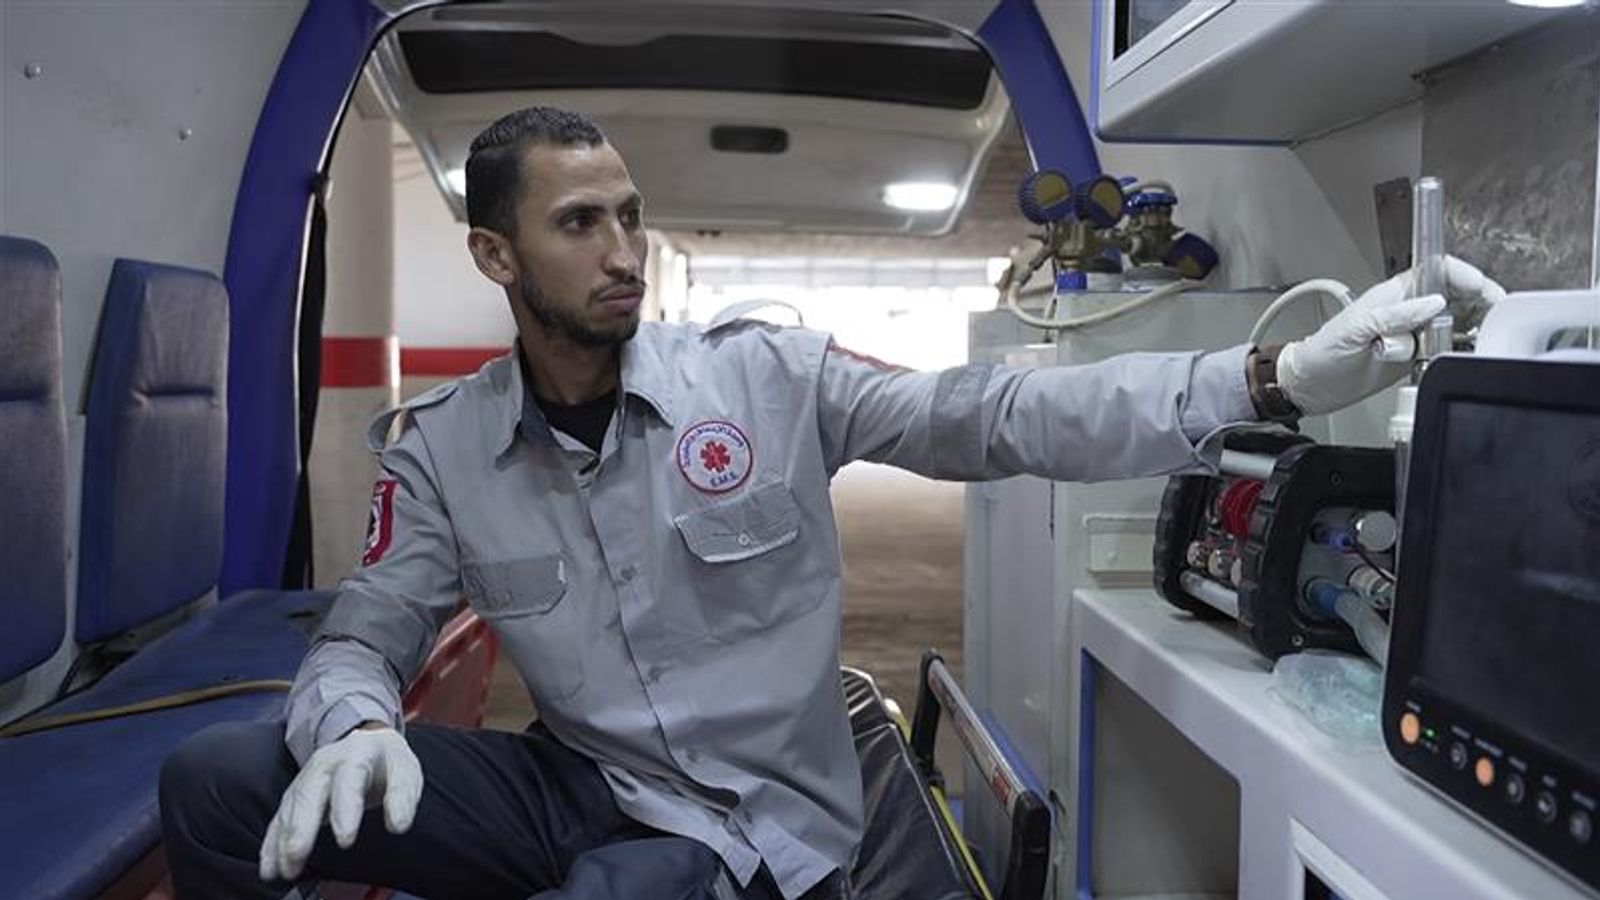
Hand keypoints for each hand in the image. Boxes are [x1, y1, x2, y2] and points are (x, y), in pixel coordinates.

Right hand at [258, 725, 422, 882]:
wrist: (368, 741)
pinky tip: (270, 866)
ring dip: (284, 840)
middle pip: (309, 794)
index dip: (345, 810)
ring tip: (283, 869)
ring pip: (291, 809)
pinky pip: (280, 818)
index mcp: (357, 754)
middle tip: (297, 855)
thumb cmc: (387, 762)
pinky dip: (272, 843)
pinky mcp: (296, 795)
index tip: (345, 839)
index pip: (349, 780)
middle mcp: (326, 764)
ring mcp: (306, 778)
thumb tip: (398, 825)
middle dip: (301, 827)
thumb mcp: (406, 771)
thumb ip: (402, 796)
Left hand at [1278, 256, 1504, 414]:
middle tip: (1498, 317)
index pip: (1438, 270)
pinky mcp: (1417, 356)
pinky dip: (1462, 350)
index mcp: (1395, 294)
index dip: (1464, 275)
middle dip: (1480, 302)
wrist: (1312, 385)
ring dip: (1475, 327)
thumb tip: (1433, 304)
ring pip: (1458, 321)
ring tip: (1489, 336)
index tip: (1484, 289)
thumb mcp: (1355, 327)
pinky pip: (1448, 348)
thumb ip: (1394, 315)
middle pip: (1457, 295)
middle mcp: (1409, 309)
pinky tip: (1470, 354)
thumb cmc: (1323, 351)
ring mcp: (1415, 333)